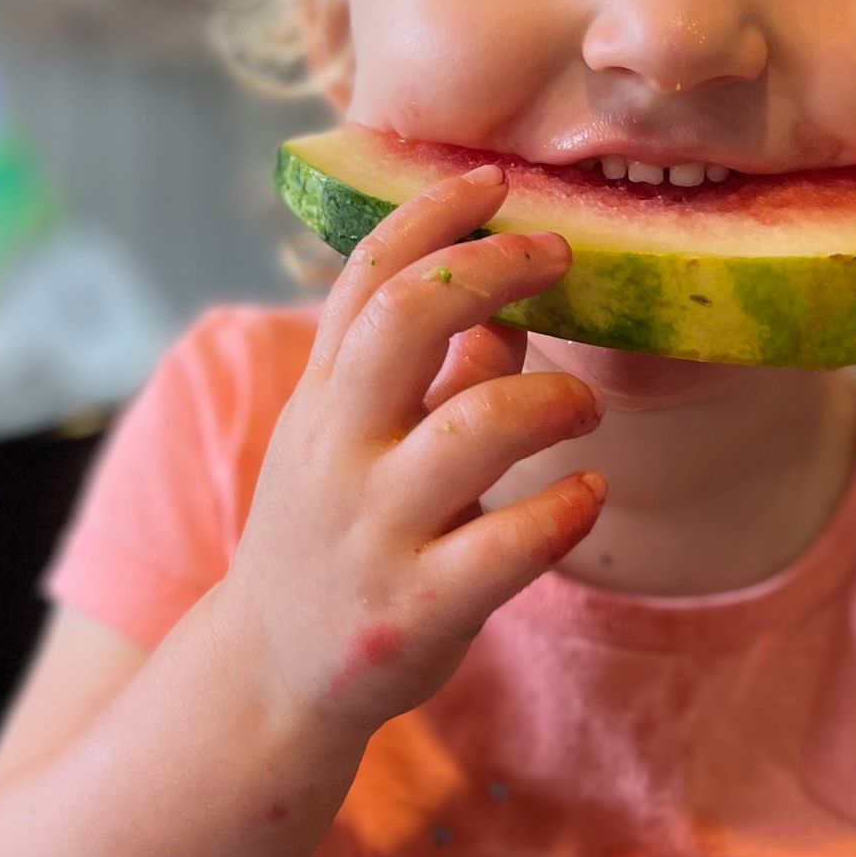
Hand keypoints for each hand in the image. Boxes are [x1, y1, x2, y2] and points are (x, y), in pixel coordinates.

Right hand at [223, 163, 604, 734]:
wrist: (270, 675)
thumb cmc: (333, 539)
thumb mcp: (350, 443)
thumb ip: (422, 375)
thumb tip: (509, 310)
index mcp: (322, 399)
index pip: (367, 275)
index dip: (433, 214)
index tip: (496, 181)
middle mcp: (340, 452)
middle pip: (410, 318)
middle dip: (497, 268)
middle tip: (561, 255)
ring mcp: (377, 530)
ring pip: (477, 426)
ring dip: (554, 397)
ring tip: (583, 405)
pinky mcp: (418, 607)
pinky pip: (512, 544)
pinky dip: (566, 508)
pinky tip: (586, 494)